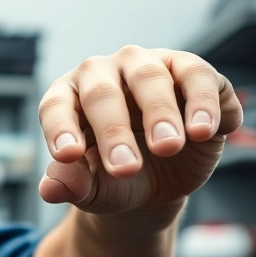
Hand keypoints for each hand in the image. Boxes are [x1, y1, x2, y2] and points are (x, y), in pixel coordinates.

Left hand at [38, 46, 241, 214]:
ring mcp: (150, 66)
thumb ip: (73, 186)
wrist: (159, 181)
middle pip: (102, 92)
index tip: (69, 155)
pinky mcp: (194, 74)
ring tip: (168, 147)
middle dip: (113, 131)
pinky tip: (204, 131)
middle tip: (126, 169)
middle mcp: (106, 72)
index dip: (60, 128)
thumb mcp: (93, 190)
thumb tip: (51, 189)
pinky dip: (204, 102)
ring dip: (160, 112)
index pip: (56, 105)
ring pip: (151, 76)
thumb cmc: (114, 179)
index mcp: (70, 96)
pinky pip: (199, 76)